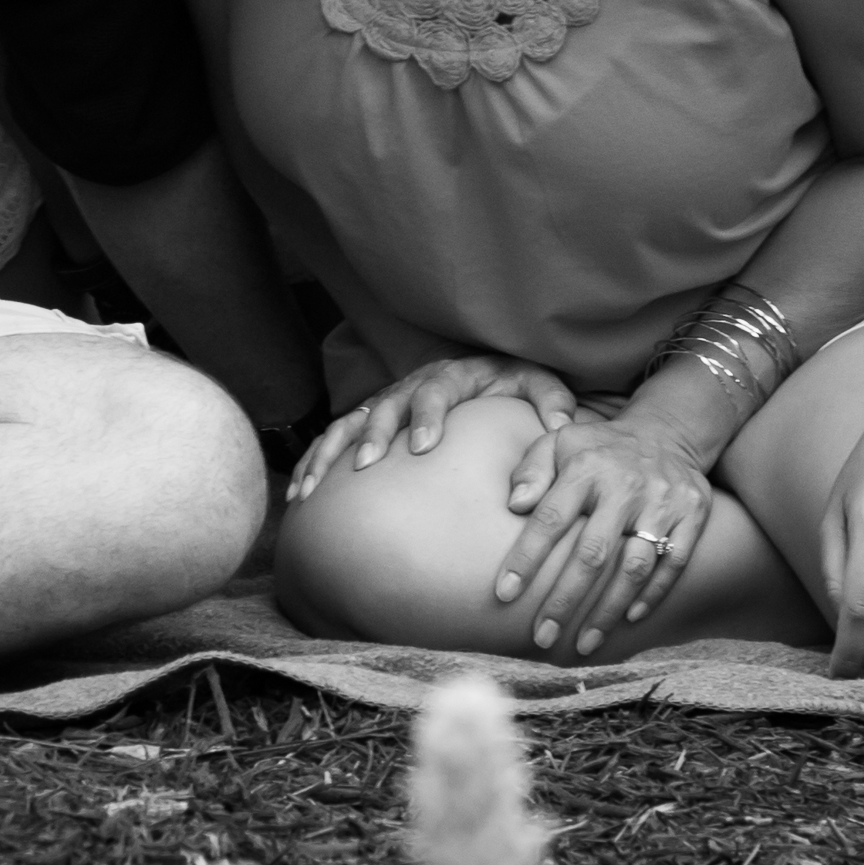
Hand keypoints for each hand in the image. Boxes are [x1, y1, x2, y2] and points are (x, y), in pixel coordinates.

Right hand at [285, 354, 579, 504]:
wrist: (482, 368)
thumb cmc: (510, 383)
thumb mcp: (536, 382)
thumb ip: (551, 400)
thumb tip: (564, 426)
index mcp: (451, 376)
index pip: (436, 391)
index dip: (427, 416)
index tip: (423, 446)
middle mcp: (411, 386)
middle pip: (385, 405)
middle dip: (374, 434)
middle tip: (368, 466)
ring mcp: (385, 403)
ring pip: (349, 423)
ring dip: (330, 454)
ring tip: (311, 489)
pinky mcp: (369, 421)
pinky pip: (333, 439)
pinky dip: (314, 463)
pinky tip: (298, 496)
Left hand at [488, 405, 721, 657]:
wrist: (668, 429)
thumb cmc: (599, 447)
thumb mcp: (559, 441)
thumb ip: (532, 470)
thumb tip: (514, 505)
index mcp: (585, 468)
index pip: (550, 518)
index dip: (526, 558)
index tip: (504, 594)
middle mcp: (624, 487)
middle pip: (592, 553)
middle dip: (565, 600)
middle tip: (542, 637)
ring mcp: (661, 503)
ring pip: (634, 566)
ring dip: (608, 610)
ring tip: (584, 643)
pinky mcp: (692, 515)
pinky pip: (673, 563)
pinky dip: (653, 594)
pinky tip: (630, 619)